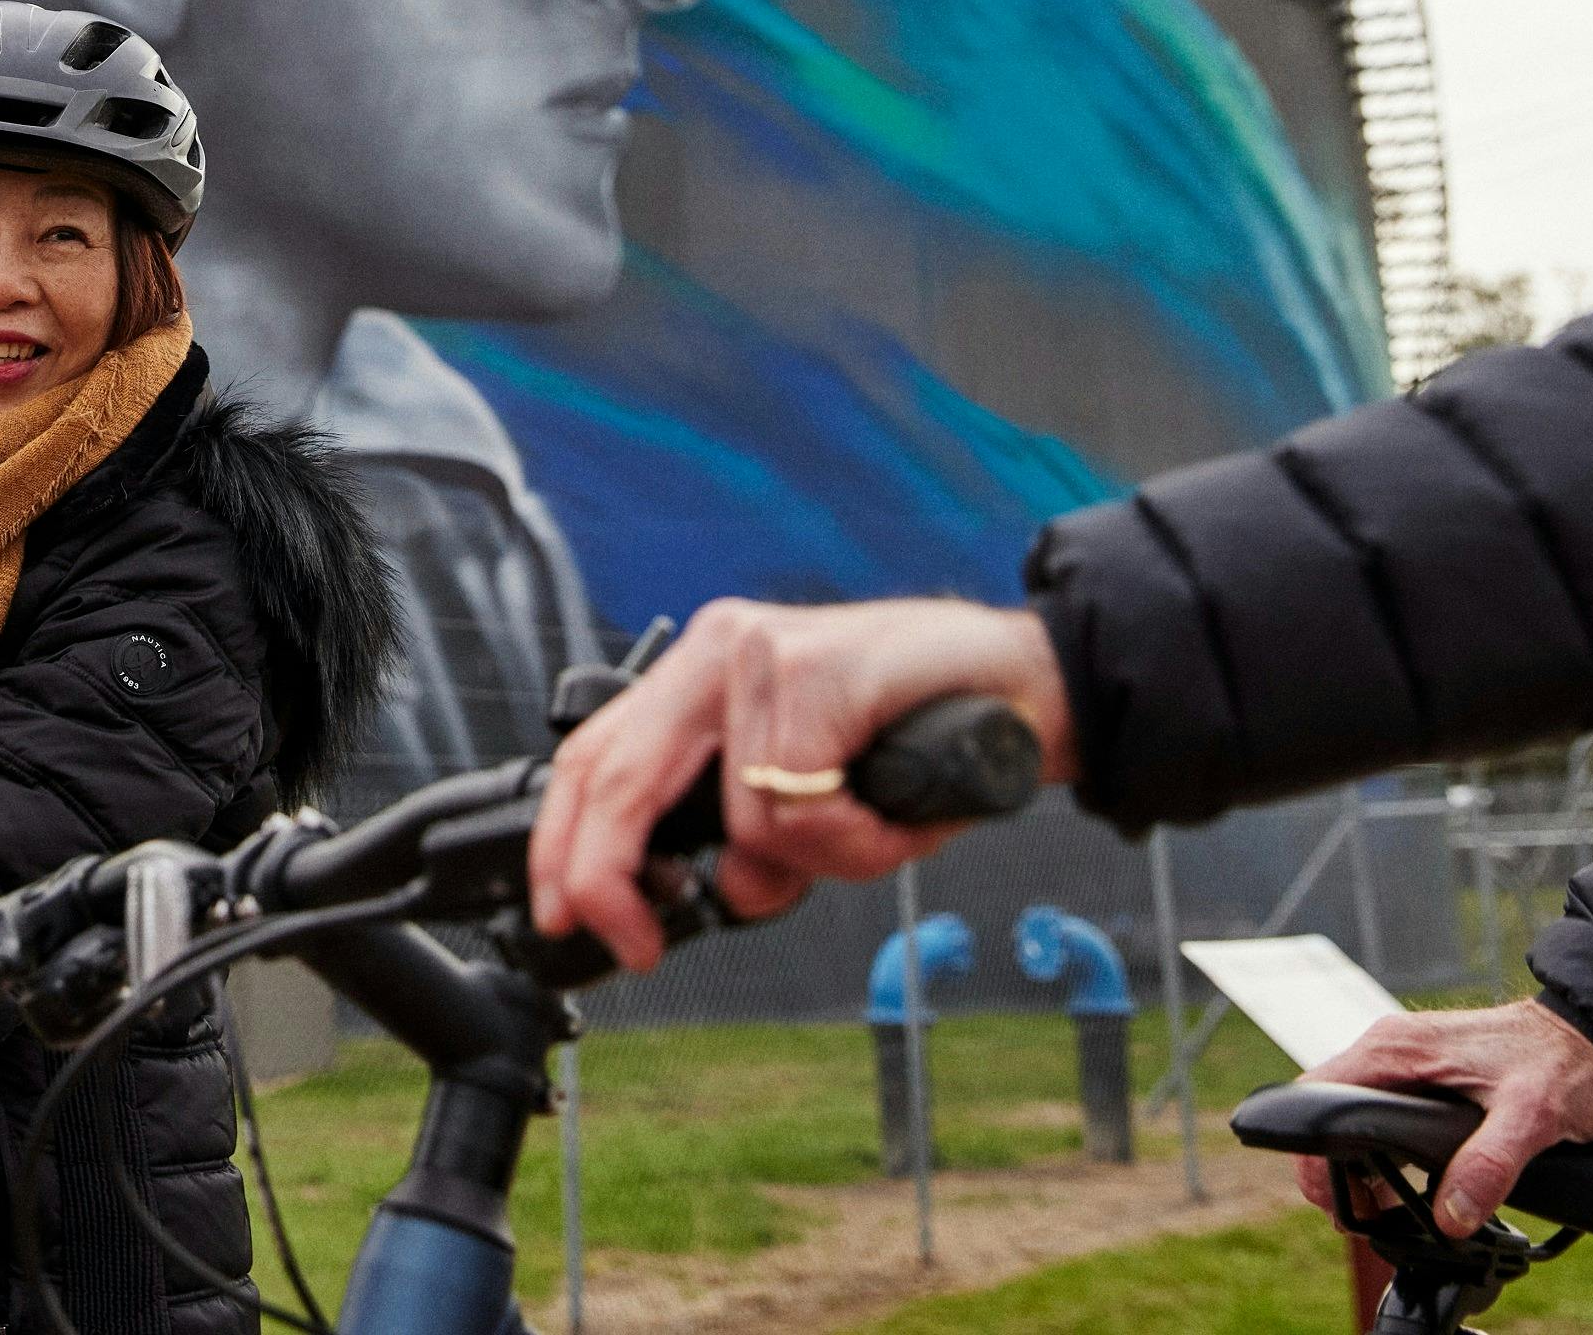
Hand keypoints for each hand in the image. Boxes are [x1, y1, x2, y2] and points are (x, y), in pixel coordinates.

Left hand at [522, 597, 1071, 972]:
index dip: (563, 840)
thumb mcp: (815, 792)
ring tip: (874, 833)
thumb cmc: (925, 738)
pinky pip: (802, 810)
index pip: (595, 754)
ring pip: (740, 818)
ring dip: (815, 866)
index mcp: (702, 671)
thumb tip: (716, 893)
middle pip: (620, 778)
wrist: (1032, 689)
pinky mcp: (817, 667)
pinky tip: (895, 817)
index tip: (561, 914)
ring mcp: (765, 651)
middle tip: (639, 944)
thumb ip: (751, 835)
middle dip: (613, 879)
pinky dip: (854, 844)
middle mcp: (719, 648)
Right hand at [1290, 1001, 1592, 1236]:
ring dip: (1360, 1164)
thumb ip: (1487, 1165)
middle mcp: (1392, 1050)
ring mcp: (1409, 1061)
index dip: (1314, 1155)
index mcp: (1397, 1050)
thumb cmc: (1567, 1064)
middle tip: (1357, 1218)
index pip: (1322, 1097)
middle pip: (1332, 1109)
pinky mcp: (1428, 1075)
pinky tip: (1407, 1187)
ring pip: (1358, 1115)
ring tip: (1381, 1213)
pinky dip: (1385, 1153)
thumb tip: (1450, 1217)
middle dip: (1334, 1168)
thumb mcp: (1532, 1118)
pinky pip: (1385, 1114)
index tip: (1332, 1202)